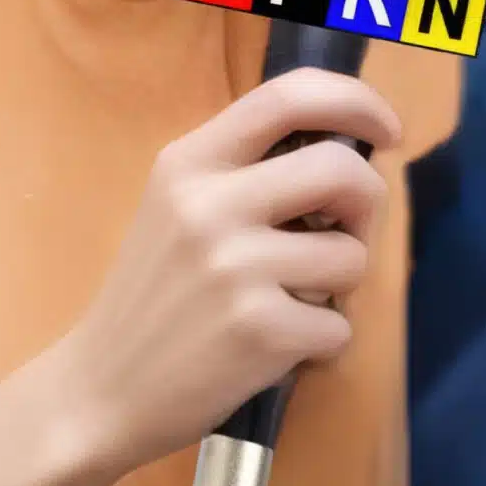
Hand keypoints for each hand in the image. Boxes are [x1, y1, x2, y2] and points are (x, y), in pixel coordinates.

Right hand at [52, 68, 402, 475]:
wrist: (99, 391)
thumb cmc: (153, 296)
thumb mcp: (176, 207)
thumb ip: (244, 170)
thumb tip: (345, 149)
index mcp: (189, 163)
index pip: (289, 94)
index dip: (355, 101)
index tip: (385, 130)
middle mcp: (209, 205)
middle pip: (342, 170)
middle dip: (365, 204)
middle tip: (343, 234)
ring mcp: (235, 268)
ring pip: (352, 256)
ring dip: (338, 287)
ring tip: (290, 302)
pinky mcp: (260, 331)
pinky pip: (340, 326)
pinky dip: (322, 344)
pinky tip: (276, 351)